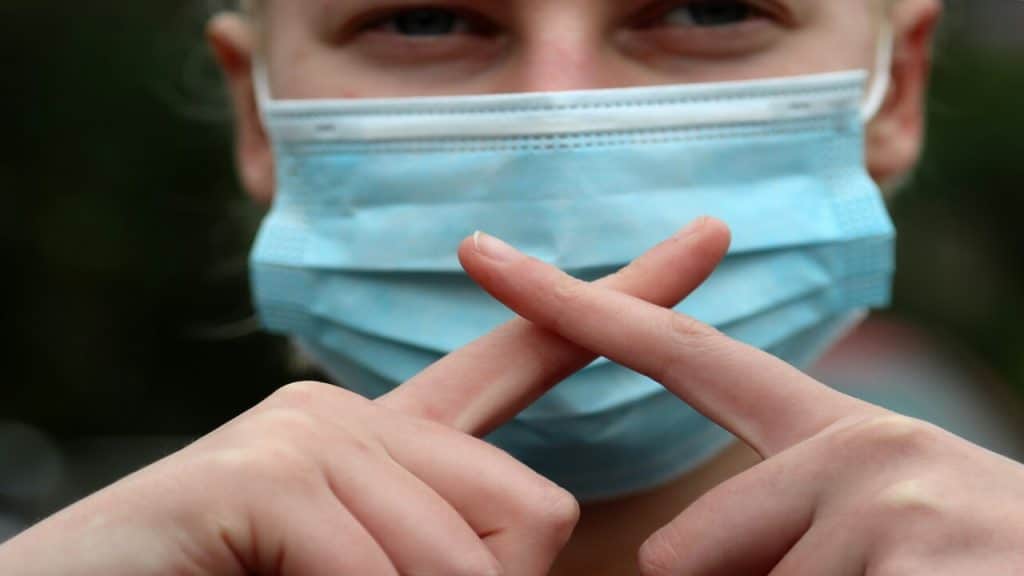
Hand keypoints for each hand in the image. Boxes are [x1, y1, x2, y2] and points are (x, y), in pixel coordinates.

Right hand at [0, 219, 730, 575]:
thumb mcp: (374, 568)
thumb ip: (453, 543)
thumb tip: (527, 549)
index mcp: (397, 434)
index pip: (531, 355)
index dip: (627, 299)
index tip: (709, 238)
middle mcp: (361, 408)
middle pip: (529, 508)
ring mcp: (311, 430)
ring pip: (461, 558)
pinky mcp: (266, 472)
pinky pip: (375, 571)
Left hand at [462, 230, 1023, 575]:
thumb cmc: (964, 567)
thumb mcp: (868, 527)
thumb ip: (769, 515)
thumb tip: (666, 557)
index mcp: (835, 433)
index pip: (681, 358)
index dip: (572, 305)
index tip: (482, 256)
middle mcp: (860, 445)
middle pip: (683, 552)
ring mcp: (890, 505)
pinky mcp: (914, 564)